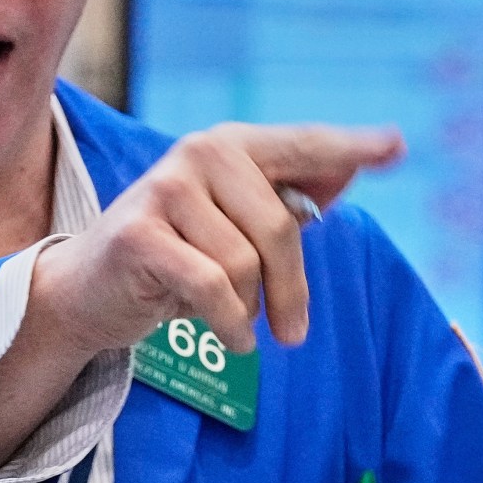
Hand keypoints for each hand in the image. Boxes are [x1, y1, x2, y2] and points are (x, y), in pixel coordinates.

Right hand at [26, 123, 402, 357]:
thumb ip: (282, 201)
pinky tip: (233, 338)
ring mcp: (165, 189)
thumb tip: (346, 174)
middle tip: (292, 333)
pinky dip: (230, 323)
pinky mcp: (139, 234)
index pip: (302, 144)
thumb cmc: (170, 259)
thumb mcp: (230, 229)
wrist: (85, 291)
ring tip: (234, 320)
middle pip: (280, 226)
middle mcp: (197, 153)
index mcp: (228, 145)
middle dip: (290, 288)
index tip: (397, 146)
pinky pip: (212, 286)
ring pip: (245, 263)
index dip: (351, 146)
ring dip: (250, 308)